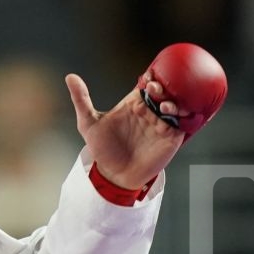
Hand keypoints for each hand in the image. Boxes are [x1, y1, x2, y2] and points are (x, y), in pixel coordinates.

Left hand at [65, 74, 183, 190]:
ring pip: (175, 106)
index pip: (147, 84)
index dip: (151, 77)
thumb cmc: (102, 150)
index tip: (148, 77)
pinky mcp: (171, 138)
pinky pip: (183, 123)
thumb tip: (70, 77)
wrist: (113, 176)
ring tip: (164, 106)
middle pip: (163, 92)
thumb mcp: (88, 123)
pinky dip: (183, 116)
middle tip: (155, 89)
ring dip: (173, 102)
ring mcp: (161, 124)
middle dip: (163, 87)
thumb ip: (81, 99)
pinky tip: (173, 115)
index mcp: (133, 104)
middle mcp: (150, 111)